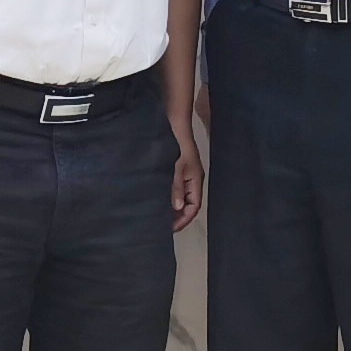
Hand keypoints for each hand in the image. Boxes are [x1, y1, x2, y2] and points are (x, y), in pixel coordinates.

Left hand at [168, 119, 204, 233]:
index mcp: (195, 180)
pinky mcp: (175, 169)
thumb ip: (176, 187)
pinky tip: (155, 198)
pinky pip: (173, 188)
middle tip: (162, 226)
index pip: (194, 206)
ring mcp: (184, 174)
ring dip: (171, 206)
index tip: (170, 228)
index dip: (183, 219)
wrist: (172, 122)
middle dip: (177, 216)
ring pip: (180, 196)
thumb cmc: (177, 143)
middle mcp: (191, 179)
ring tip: (157, 215)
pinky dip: (166, 195)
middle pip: (187, 204)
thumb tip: (176, 207)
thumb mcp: (175, 167)